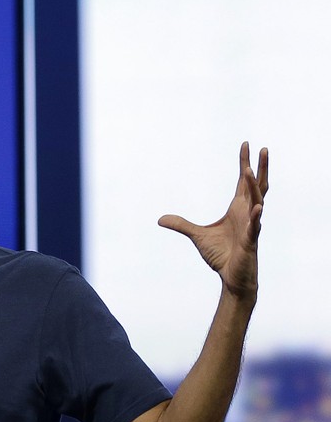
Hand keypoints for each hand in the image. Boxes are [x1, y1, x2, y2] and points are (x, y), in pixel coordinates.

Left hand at [159, 142, 267, 298]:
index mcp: (237, 209)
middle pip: (256, 186)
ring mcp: (251, 226)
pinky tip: (257, 207)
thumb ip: (181, 225)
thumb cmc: (221, 255)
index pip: (243, 182)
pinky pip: (255, 227)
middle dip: (259, 168)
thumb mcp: (196, 236)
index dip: (244, 163)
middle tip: (262, 148)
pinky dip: (256, 217)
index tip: (245, 145)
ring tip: (250, 171)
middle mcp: (248, 213)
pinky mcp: (250, 241)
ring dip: (254, 186)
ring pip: (257, 201)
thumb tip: (160, 219)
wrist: (232, 277)